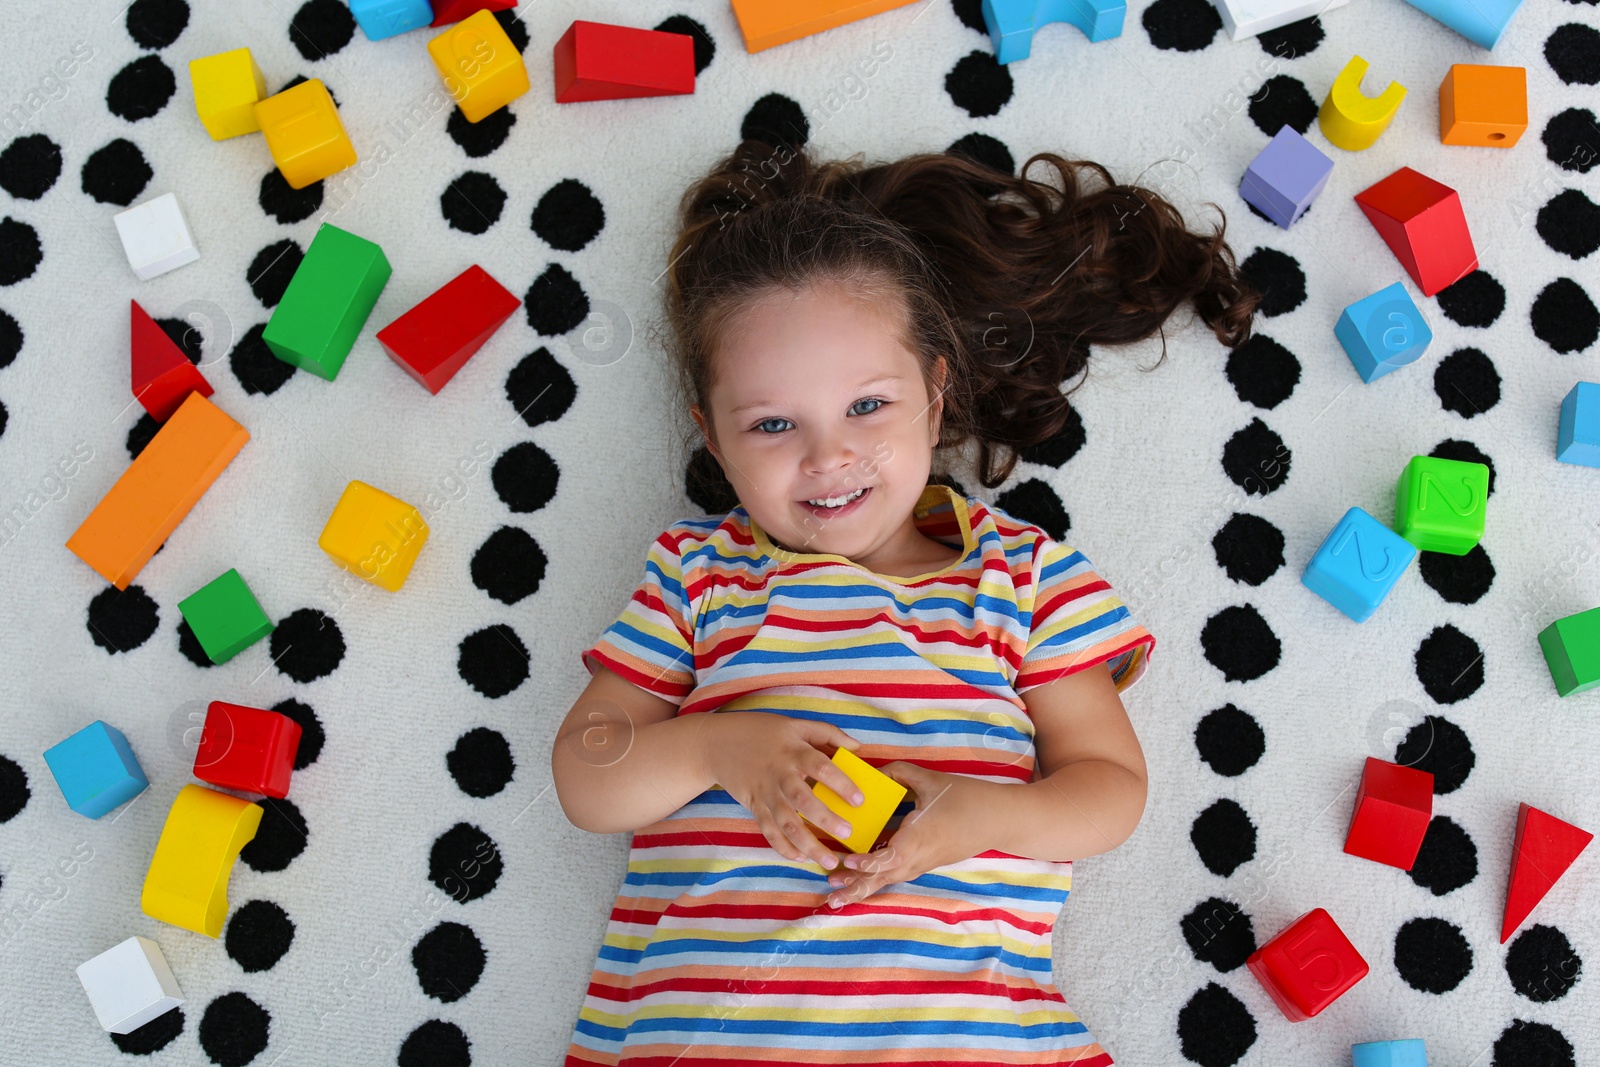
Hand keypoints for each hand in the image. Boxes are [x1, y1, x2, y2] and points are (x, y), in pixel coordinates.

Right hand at [700, 712, 866, 870]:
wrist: (716, 744)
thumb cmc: (761, 732)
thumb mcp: (795, 724)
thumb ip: (827, 733)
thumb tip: (857, 747)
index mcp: (794, 751)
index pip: (821, 768)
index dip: (841, 784)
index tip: (859, 800)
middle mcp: (780, 774)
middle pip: (803, 800)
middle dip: (825, 819)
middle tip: (846, 833)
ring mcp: (765, 793)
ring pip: (787, 823)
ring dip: (808, 844)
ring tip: (828, 860)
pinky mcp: (754, 807)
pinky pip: (769, 831)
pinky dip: (783, 847)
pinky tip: (800, 857)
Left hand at [823, 762, 990, 908]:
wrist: (997, 819)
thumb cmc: (966, 798)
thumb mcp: (930, 780)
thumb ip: (898, 773)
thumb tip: (873, 772)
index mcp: (918, 839)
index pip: (888, 858)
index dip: (867, 862)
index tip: (848, 860)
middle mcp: (917, 858)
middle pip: (882, 878)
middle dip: (855, 887)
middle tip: (829, 897)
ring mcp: (921, 863)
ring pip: (887, 879)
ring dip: (862, 887)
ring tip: (835, 895)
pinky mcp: (923, 862)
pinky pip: (895, 873)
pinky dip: (875, 878)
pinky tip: (858, 876)